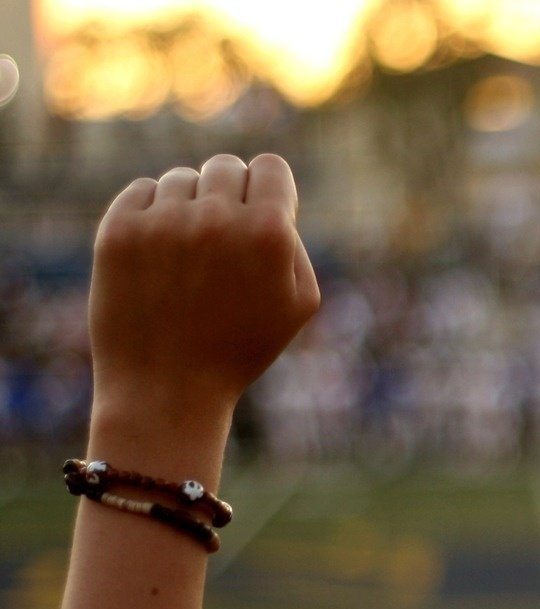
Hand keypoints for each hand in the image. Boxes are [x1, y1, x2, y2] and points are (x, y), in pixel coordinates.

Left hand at [88, 153, 320, 447]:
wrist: (167, 388)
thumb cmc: (239, 349)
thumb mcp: (298, 305)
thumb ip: (293, 242)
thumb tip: (271, 202)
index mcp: (269, 234)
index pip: (271, 167)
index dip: (268, 189)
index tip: (259, 213)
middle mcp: (217, 219)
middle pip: (225, 167)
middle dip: (228, 196)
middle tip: (222, 241)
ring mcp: (163, 222)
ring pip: (182, 179)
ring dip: (188, 208)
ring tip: (187, 257)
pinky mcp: (119, 230)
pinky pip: (142, 191)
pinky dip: (152, 215)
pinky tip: (158, 256)